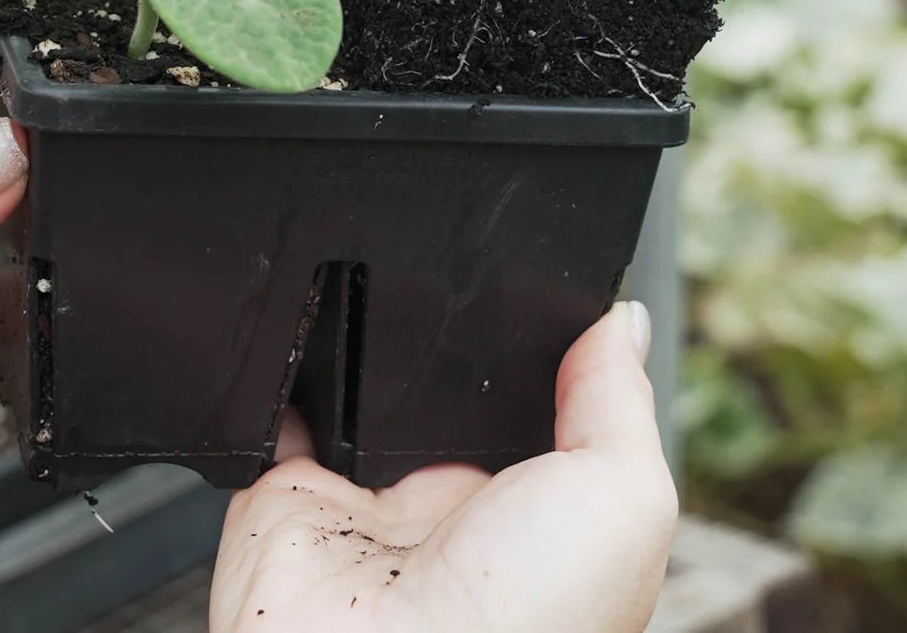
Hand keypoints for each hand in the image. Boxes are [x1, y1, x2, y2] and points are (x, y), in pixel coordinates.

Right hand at [212, 302, 675, 632]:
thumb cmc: (527, 622)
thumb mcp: (623, 500)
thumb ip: (619, 404)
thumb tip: (621, 322)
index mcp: (537, 517)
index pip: (540, 408)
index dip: (544, 354)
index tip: (548, 304)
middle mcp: (450, 510)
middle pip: (449, 391)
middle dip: (454, 348)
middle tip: (464, 317)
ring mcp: (368, 501)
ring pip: (368, 388)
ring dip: (374, 345)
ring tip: (393, 330)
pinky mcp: (292, 489)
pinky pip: (283, 406)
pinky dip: (290, 367)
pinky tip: (319, 339)